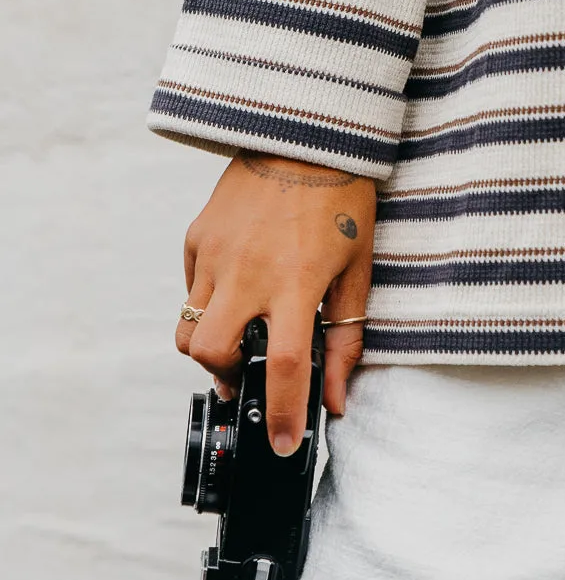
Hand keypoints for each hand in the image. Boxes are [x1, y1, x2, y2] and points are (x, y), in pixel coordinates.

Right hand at [175, 152, 376, 452]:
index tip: (282, 444)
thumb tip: (338, 400)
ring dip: (213, 346)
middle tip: (251, 373)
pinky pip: (193, 288)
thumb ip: (346, 338)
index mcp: (296, 282)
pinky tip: (240, 285)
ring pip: (190, 328)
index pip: (284, 367)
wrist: (305, 135)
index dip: (282, 414)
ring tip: (244, 333)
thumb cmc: (343, 202)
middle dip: (227, 377)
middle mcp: (248, 272)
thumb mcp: (358, 270)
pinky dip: (211, 302)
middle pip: (212, 355)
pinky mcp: (197, 237)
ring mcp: (215, 254)